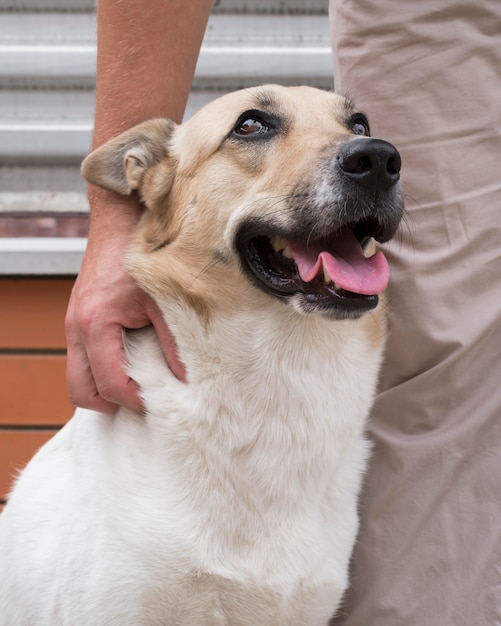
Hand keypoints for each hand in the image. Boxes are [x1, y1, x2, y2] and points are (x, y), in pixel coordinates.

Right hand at [65, 188, 185, 413]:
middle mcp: (77, 328)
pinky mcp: (78, 319)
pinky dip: (100, 369)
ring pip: (77, 377)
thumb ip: (174, 343)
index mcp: (97, 325)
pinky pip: (81, 358)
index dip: (136, 399)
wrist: (118, 221)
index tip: (160, 400)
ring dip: (102, 387)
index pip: (110, 384)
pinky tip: (128, 360)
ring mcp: (73, 324)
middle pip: (81, 390)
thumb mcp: (163, 301)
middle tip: (141, 400)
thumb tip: (187, 379)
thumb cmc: (139, 256)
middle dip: (109, 403)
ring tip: (135, 383)